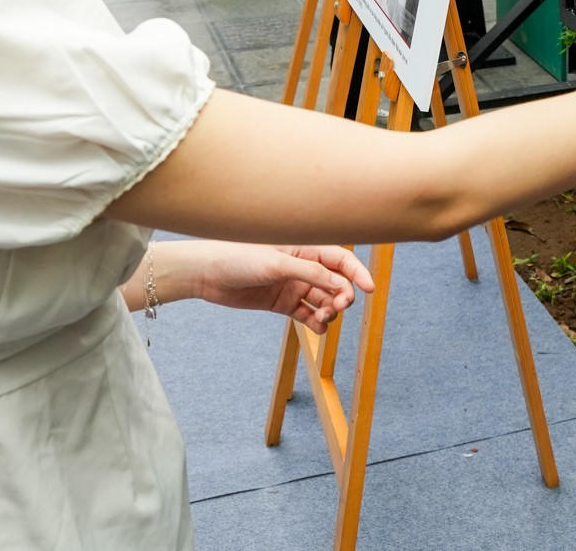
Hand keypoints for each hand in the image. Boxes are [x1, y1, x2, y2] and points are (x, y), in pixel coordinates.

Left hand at [170, 241, 374, 332]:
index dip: (357, 272)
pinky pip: (307, 314)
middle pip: (335, 282)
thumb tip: (339, 283)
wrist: (206, 273)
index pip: (341, 259)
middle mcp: (302, 266)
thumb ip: (309, 272)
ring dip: (329, 310)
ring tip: (322, 318)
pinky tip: (318, 328)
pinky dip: (316, 322)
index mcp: (304, 248)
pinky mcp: (282, 303)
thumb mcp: (276, 263)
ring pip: (323, 300)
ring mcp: (293, 285)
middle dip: (342, 295)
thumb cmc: (238, 257)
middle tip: (336, 307)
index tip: (369, 289)